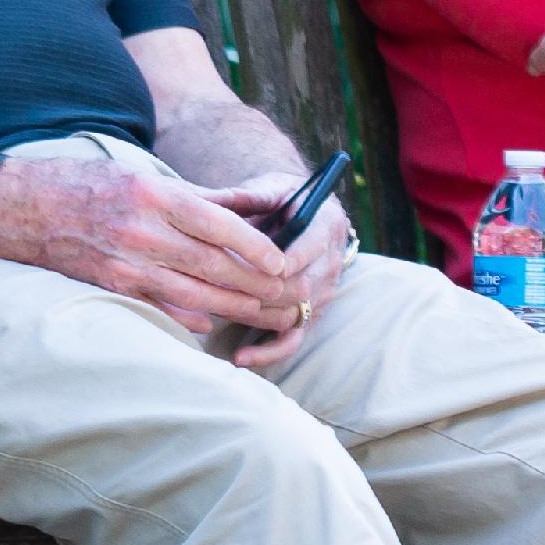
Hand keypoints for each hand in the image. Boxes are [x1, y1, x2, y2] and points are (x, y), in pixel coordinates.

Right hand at [0, 155, 306, 339]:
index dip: (256, 246)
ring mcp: (122, 264)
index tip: (281, 261)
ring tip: (263, 314)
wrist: (13, 206)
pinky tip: (213, 324)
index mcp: (153, 196)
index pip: (219, 225)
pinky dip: (187, 317)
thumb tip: (237, 214)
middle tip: (286, 295)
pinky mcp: (107, 286)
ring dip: (232, 307)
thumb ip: (187, 198)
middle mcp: (141, 232)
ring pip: (191, 293)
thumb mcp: (138, 175)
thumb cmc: (81, 183)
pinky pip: (157, 307)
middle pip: (212, 265)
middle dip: (255, 283)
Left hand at [207, 175, 356, 374]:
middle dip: (262, 294)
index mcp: (326, 225)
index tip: (243, 266)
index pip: (309, 249)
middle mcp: (333, 261)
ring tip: (222, 318)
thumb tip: (212, 204)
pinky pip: (294, 339)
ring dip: (259, 319)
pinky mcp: (311, 312)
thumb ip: (247, 196)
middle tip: (222, 294)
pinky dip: (269, 352)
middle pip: (303, 287)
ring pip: (296, 315)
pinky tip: (240, 358)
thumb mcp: (271, 186)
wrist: (309, 215)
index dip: (279, 261)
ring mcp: (324, 291)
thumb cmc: (284, 199)